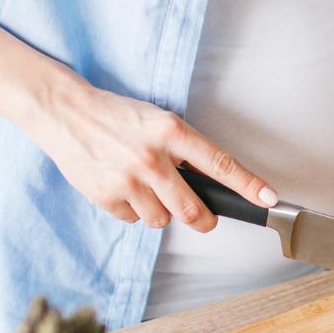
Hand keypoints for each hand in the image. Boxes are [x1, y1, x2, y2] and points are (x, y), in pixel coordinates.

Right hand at [26, 74, 277, 229]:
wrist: (65, 112)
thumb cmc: (116, 115)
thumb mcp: (157, 120)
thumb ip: (183, 150)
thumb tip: (211, 181)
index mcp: (171, 132)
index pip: (219, 163)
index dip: (247, 184)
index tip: (268, 199)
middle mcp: (152, 158)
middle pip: (193, 210)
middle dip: (204, 220)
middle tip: (205, 218)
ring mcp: (128, 180)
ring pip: (162, 220)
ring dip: (160, 211)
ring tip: (144, 187)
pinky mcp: (106, 196)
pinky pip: (133, 220)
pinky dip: (132, 210)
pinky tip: (121, 187)